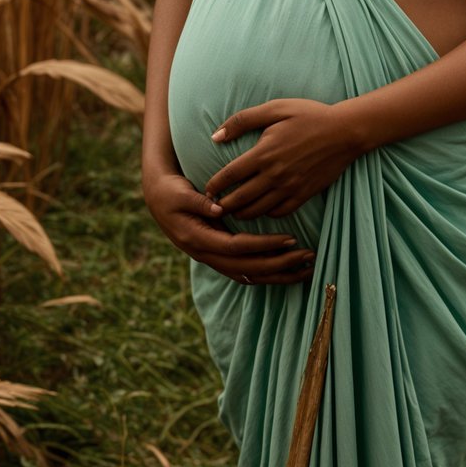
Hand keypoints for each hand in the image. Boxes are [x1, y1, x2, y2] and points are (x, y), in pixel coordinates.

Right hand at [142, 169, 315, 285]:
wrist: (155, 198)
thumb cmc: (169, 191)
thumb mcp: (180, 193)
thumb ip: (199, 201)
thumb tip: (219, 208)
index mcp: (197, 239)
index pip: (237, 247)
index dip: (264, 245)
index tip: (291, 239)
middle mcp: (205, 254)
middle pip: (248, 268)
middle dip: (280, 265)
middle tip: (309, 256)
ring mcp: (211, 259)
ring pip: (248, 276)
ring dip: (278, 275)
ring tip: (307, 270)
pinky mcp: (217, 256)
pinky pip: (245, 272)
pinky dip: (267, 274)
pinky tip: (287, 272)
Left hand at [205, 98, 363, 219]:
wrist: (345, 131)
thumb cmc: (309, 115)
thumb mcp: (275, 109)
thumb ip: (243, 120)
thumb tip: (216, 136)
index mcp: (263, 153)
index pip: (229, 176)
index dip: (214, 186)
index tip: (206, 190)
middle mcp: (274, 175)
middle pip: (240, 199)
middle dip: (223, 206)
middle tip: (213, 208)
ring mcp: (290, 187)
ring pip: (258, 210)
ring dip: (241, 214)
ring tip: (233, 212)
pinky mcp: (304, 194)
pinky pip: (280, 212)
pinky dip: (267, 214)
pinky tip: (261, 210)